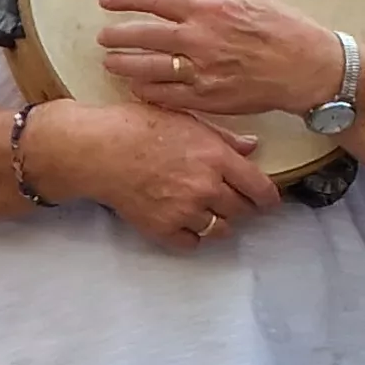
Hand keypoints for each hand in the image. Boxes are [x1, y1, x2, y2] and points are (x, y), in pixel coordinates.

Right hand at [28, 98, 282, 250]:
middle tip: (232, 201)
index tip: (268, 201)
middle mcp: (206, 187)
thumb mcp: (187, 120)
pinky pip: (192, 243)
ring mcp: (185, 211)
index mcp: (216, 158)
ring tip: (208, 211)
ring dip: (219, 223)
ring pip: (220, 230)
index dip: (268, 198)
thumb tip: (252, 148)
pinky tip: (185, 222)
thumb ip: (224, 139)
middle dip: (241, 207)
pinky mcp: (162, 228)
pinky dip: (192, 236)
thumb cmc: (137, 127)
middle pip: (242, 211)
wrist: (96, 149)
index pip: (260, 188)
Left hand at [94, 0, 345, 117]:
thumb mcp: (250, 3)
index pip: (155, 0)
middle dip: (117, 36)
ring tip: (112, 63)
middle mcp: (199, 39)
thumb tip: (187, 5)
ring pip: (147, 68)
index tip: (107, 0)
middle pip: (142, 36)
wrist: (310, 69)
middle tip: (105, 37)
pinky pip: (165, 96)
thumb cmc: (287, 31)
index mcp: (210, 10)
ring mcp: (201, 71)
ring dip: (124, 65)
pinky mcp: (207, 98)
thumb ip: (214, 6)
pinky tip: (138, 88)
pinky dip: (147, 91)